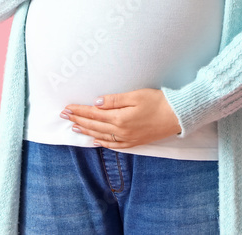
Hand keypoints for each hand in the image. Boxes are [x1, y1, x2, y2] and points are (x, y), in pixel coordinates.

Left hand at [60, 88, 181, 148]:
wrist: (177, 116)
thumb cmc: (158, 102)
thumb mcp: (136, 96)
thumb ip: (114, 100)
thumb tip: (96, 103)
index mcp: (119, 118)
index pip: (93, 114)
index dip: (78, 110)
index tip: (67, 108)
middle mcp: (121, 131)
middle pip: (94, 125)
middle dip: (77, 120)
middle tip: (64, 116)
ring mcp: (127, 138)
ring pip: (101, 136)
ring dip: (86, 131)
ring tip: (74, 127)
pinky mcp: (134, 142)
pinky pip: (113, 145)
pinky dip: (102, 143)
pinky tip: (95, 140)